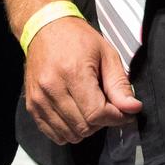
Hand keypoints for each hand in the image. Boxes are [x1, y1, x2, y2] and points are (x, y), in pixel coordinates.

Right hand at [24, 16, 141, 144]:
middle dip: (102, 122)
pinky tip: (76, 113)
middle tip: (108, 106)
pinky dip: (69, 130)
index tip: (126, 112)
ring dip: (86, 128)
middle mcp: (52, 88)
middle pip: (84, 127)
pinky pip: (54, 134)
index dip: (116, 117)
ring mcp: (39, 99)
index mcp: (73, 72)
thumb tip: (133, 109)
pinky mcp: (31, 106)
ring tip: (91, 107)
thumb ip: (119, 84)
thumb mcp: (106, 54)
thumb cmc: (78, 39)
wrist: (46, 29)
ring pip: (69, 135)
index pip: (96, 113)